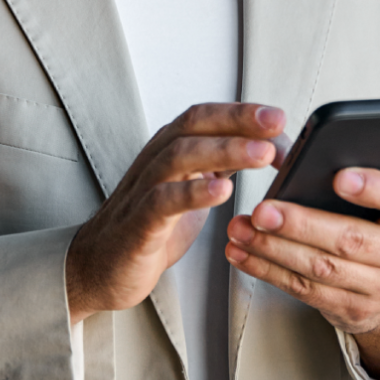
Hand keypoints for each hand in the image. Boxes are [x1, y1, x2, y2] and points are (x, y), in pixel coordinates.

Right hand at [65, 103, 286, 323]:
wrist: (101, 267)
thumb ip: (223, 166)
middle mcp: (156, 162)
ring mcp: (144, 191)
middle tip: (275, 124)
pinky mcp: (139, 223)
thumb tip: (270, 147)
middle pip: (194, 127)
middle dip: (237, 121)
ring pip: (180, 156)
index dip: (241, 112)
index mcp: (170, 151)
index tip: (278, 116)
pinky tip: (221, 192)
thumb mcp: (193, 188)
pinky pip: (163, 201)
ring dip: (225, 151)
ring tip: (261, 154)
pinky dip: (193, 193)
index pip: (205, 117)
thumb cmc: (149, 227)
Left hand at [225, 146, 379, 379]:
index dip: (374, 188)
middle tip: (262, 210)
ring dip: (274, 248)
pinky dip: (267, 271)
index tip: (340, 177)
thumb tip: (378, 127)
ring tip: (240, 228)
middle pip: (351, 240)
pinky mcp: (351, 309)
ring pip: (321, 269)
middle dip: (301, 224)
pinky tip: (242, 253)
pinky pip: (304, 290)